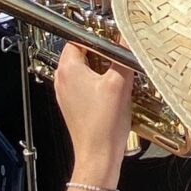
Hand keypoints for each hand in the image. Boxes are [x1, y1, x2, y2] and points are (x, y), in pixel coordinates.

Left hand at [52, 37, 133, 177]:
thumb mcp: (119, 83)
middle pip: (81, 53)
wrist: (98, 155)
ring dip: (101, 68)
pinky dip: (98, 83)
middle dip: (101, 52)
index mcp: (68, 69)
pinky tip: (113, 91)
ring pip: (84, 69)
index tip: (113, 37)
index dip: (98, 36)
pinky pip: (85, 85)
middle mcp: (62, 79)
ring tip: (118, 74)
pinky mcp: (73, 105)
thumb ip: (123, 56)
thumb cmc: (103, 124)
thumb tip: (128, 38)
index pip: (78, 38)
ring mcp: (66, 93)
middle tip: (119, 55)